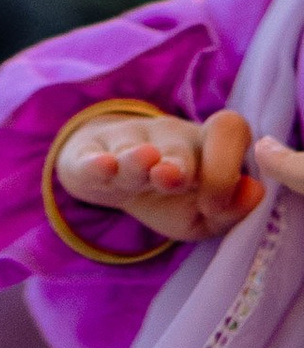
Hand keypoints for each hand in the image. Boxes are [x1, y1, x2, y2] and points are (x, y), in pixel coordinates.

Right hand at [55, 108, 262, 243]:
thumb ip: (233, 209)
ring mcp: (126, 141)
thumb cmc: (169, 198)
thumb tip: (256, 190)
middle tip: (174, 178)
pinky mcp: (90, 155)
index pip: (228, 131)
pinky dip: (95, 164)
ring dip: (138, 160)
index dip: (226, 168)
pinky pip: (90, 157)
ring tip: (146, 162)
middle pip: (179, 143)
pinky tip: (103, 166)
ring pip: (133, 149)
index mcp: (205, 145)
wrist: (110, 178)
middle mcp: (168, 136)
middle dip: (180, 163)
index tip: (213, 206)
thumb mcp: (204, 215)